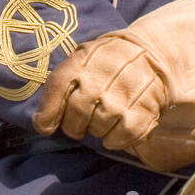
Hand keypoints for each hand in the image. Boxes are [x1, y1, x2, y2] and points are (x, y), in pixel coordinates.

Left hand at [32, 0, 194, 149]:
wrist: (153, 53)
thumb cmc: (110, 60)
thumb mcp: (83, 58)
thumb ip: (60, 84)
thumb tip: (41, 124)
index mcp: (81, 65)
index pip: (56, 95)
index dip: (48, 115)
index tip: (48, 125)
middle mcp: (98, 83)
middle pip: (75, 121)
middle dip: (75, 127)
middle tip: (83, 121)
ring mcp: (121, 100)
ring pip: (97, 132)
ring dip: (97, 131)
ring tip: (105, 119)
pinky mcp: (141, 114)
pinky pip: (120, 139)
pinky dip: (116, 140)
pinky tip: (117, 130)